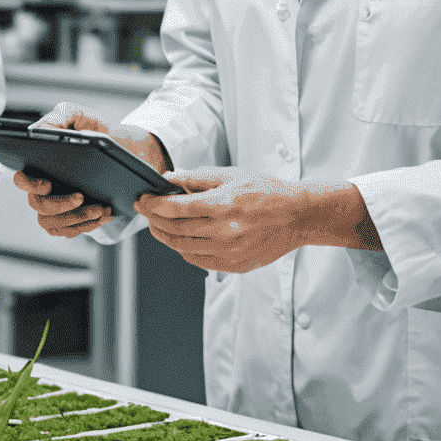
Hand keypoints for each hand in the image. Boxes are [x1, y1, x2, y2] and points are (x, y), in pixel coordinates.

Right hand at [11, 101, 167, 239]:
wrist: (133, 148)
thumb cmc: (103, 129)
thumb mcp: (81, 116)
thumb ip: (57, 117)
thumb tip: (37, 131)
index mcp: (41, 163)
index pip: (22, 179)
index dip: (29, 184)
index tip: (47, 184)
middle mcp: (46, 186)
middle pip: (37, 205)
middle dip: (58, 204)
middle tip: (81, 196)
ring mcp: (59, 204)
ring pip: (51, 223)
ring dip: (75, 218)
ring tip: (99, 208)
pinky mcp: (74, 217)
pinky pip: (69, 231)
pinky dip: (85, 226)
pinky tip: (103, 214)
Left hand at [135, 168, 305, 272]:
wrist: (298, 216)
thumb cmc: (268, 192)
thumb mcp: (232, 175)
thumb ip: (198, 177)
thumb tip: (169, 178)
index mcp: (221, 205)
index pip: (174, 208)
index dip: (152, 205)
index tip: (142, 200)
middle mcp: (223, 231)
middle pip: (174, 229)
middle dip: (154, 220)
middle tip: (146, 212)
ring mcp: (228, 251)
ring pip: (182, 247)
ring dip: (165, 236)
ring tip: (158, 226)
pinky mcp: (234, 265)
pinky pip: (198, 261)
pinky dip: (184, 250)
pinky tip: (180, 240)